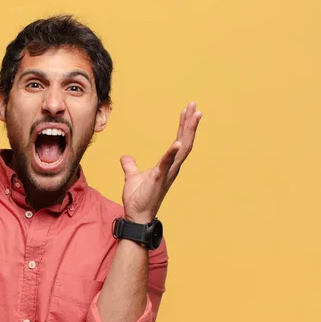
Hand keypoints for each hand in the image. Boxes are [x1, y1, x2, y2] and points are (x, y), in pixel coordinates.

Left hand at [120, 101, 202, 222]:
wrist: (137, 215)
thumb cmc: (138, 198)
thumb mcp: (132, 177)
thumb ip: (130, 165)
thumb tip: (125, 157)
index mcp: (167, 165)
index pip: (179, 141)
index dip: (183, 125)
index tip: (187, 110)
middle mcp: (172, 168)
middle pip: (185, 141)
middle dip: (190, 123)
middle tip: (194, 106)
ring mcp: (167, 173)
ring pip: (182, 148)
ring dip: (188, 131)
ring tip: (194, 115)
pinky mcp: (158, 179)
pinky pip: (166, 164)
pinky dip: (172, 152)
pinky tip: (178, 141)